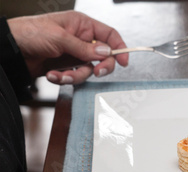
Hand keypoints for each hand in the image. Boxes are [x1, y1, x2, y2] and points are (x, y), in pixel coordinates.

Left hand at [7, 10, 128, 84]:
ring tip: (60, 74)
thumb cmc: (29, 33)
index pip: (109, 34)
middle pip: (103, 56)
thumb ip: (85, 48)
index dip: (120, 47)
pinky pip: (74, 76)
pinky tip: (52, 75)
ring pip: (89, 70)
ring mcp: (73, 54)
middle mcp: (80, 39)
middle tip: (97, 72)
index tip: (124, 61)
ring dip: (75, 75)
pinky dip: (64, 78)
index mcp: (82, 25)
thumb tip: (106, 52)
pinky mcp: (65, 67)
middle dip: (100, 66)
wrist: (11, 50)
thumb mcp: (60, 38)